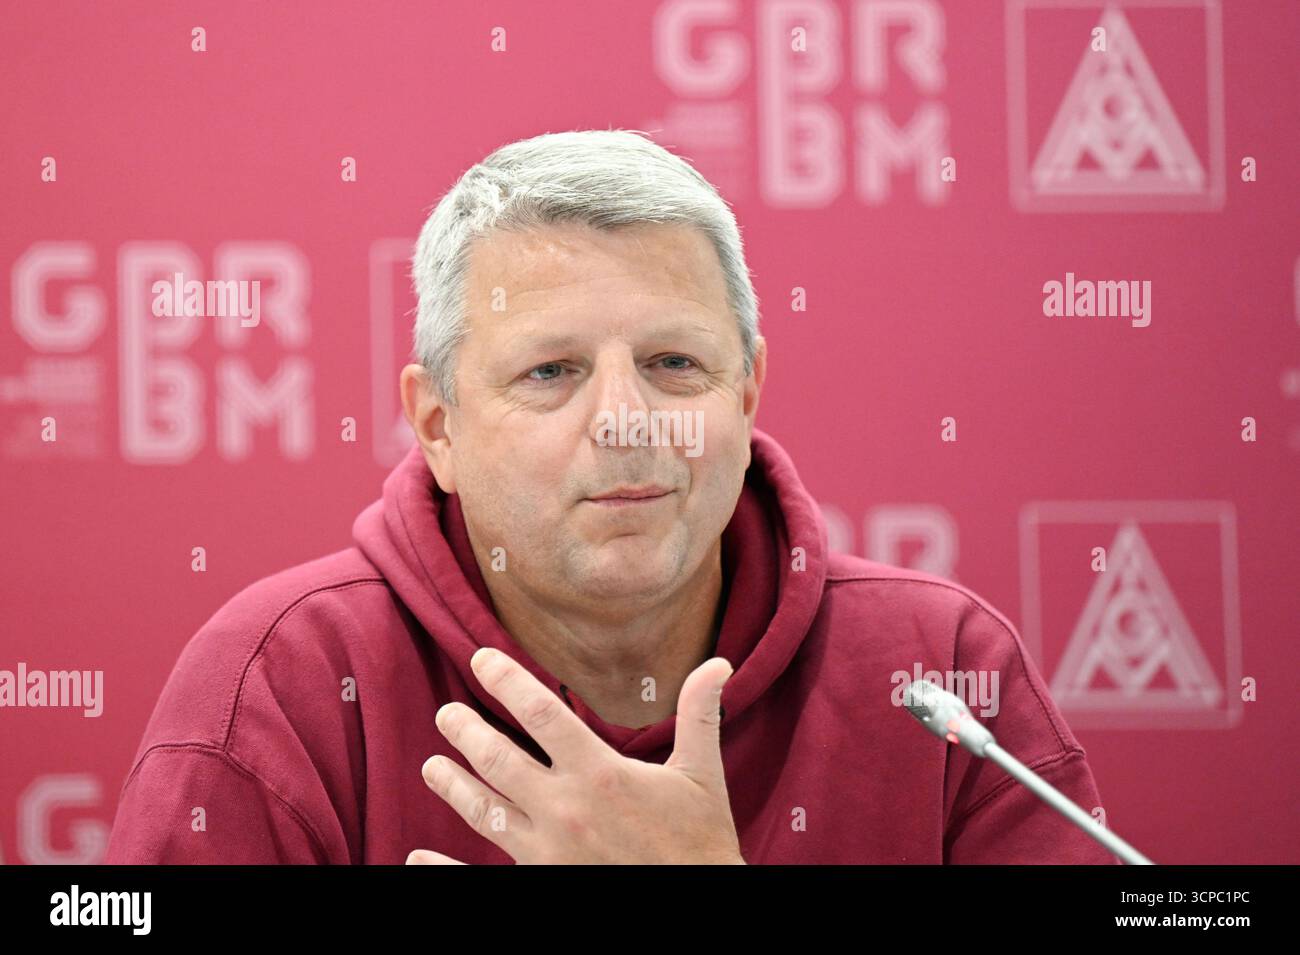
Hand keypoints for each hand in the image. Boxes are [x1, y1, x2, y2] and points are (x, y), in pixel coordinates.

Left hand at [407, 647, 743, 864]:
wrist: (701, 906)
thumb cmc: (700, 843)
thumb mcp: (702, 775)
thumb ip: (700, 714)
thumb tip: (719, 662)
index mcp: (601, 775)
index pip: (540, 714)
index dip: (506, 681)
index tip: (481, 660)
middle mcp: (566, 810)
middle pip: (498, 760)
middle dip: (466, 732)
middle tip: (446, 713)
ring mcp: (548, 853)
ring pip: (484, 812)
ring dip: (453, 786)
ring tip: (432, 766)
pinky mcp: (543, 885)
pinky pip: (479, 881)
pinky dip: (442, 872)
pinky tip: (416, 860)